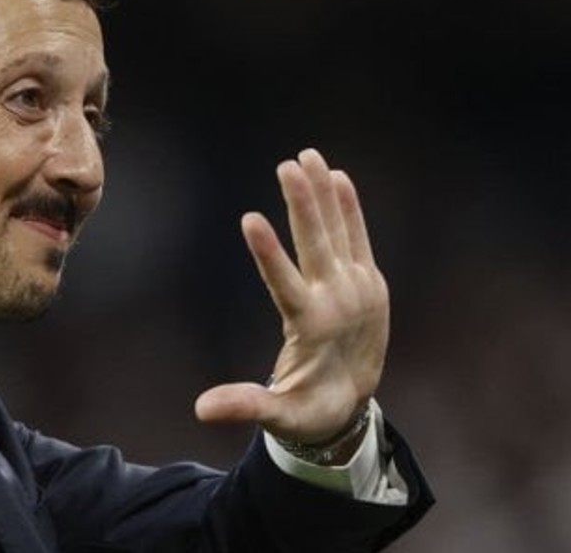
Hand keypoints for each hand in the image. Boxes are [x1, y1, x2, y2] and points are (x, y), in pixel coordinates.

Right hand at [195, 149, 388, 444]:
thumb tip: (201, 410)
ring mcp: (358, 289)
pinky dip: (349, 208)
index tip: (249, 220)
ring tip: (307, 156)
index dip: (267, 253)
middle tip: (287, 165)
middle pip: (317, 245)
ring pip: (340, 233)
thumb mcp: (278, 414)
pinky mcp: (370, 283)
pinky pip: (359, 238)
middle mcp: (337, 302)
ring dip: (324, 194)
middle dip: (302, 204)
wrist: (356, 408)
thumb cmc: (308, 411)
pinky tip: (337, 177)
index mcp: (311, 328)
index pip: (284, 284)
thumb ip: (244, 406)